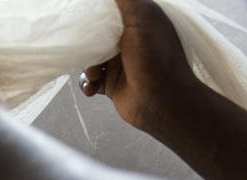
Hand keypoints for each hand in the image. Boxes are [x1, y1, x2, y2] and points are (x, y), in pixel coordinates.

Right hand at [79, 0, 197, 130]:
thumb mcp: (141, 18)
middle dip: (87, 41)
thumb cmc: (155, 58)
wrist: (162, 103)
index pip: (111, 9)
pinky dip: (88, 83)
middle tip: (87, 47)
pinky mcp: (112, 84)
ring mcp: (120, 63)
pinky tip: (93, 87)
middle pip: (97, 33)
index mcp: (139, 20)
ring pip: (91, 57)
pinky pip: (91, 80)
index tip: (84, 15)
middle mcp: (129, 39)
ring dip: (88, 65)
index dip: (96, 12)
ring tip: (95, 73)